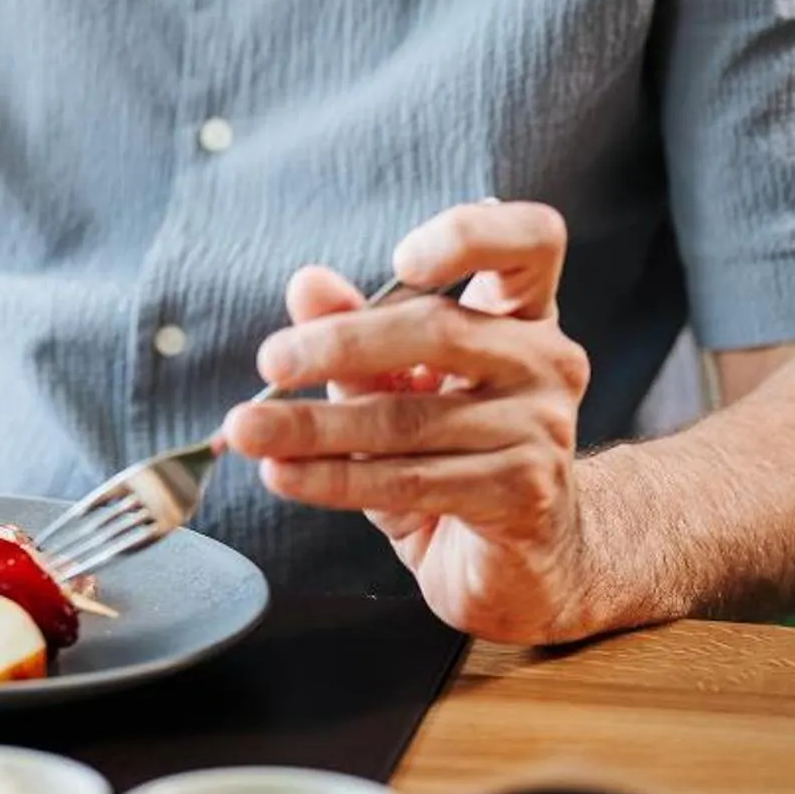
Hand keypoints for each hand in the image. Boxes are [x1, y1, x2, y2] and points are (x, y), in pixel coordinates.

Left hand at [221, 201, 593, 642]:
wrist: (523, 558)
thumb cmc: (458, 455)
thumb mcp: (399, 386)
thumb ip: (357, 335)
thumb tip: (309, 285)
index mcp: (522, 314)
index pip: (531, 240)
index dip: (473, 235)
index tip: (401, 263)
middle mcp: (545, 360)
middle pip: (442, 329)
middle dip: (341, 345)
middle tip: (271, 361)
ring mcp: (542, 428)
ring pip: (409, 419)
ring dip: (314, 427)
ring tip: (249, 428)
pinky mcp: (522, 494)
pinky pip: (410, 481)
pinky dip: (334, 478)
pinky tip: (284, 475)